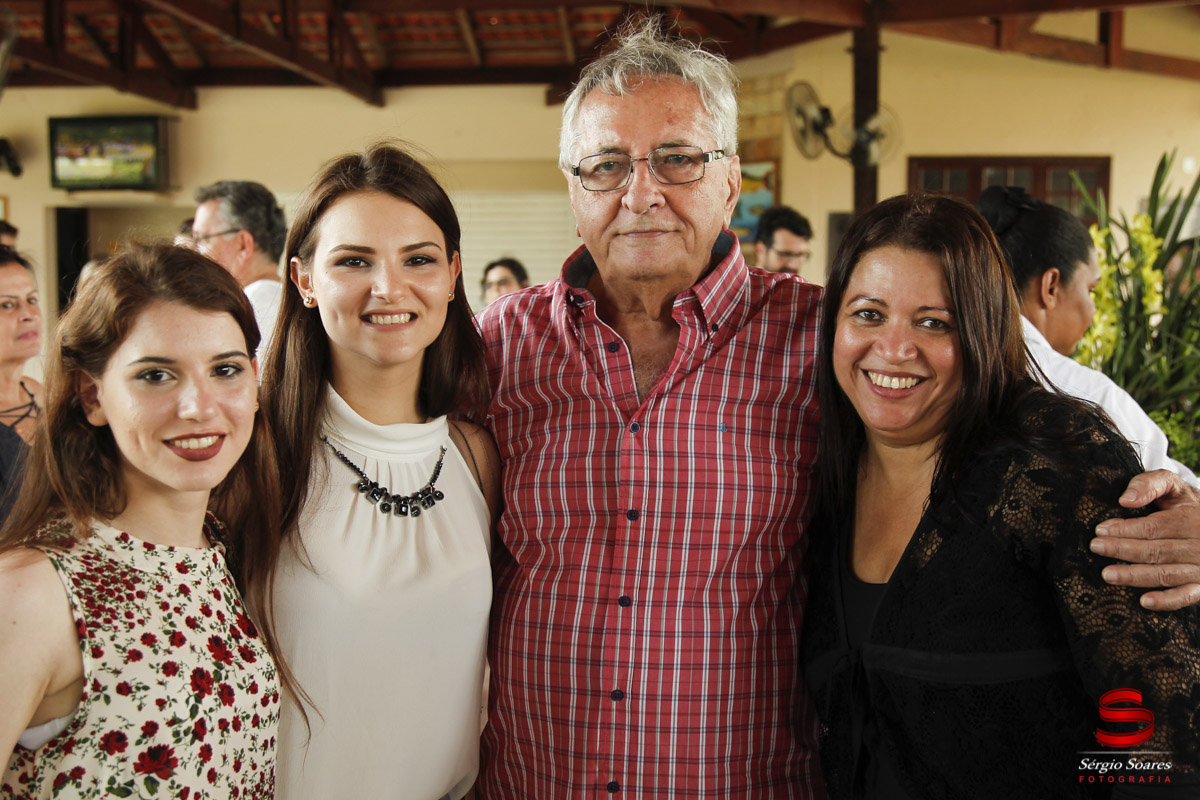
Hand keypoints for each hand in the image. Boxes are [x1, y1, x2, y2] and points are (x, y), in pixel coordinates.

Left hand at [1090, 469, 1199, 610]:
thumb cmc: (1184, 504)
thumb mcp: (1171, 486)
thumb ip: (1149, 485)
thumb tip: (1125, 500)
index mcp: (1192, 519)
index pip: (1155, 527)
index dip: (1126, 529)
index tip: (1101, 530)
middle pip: (1158, 551)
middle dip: (1123, 550)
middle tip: (1096, 548)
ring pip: (1167, 574)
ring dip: (1136, 576)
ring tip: (1108, 574)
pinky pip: (1187, 596)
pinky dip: (1167, 601)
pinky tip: (1145, 602)